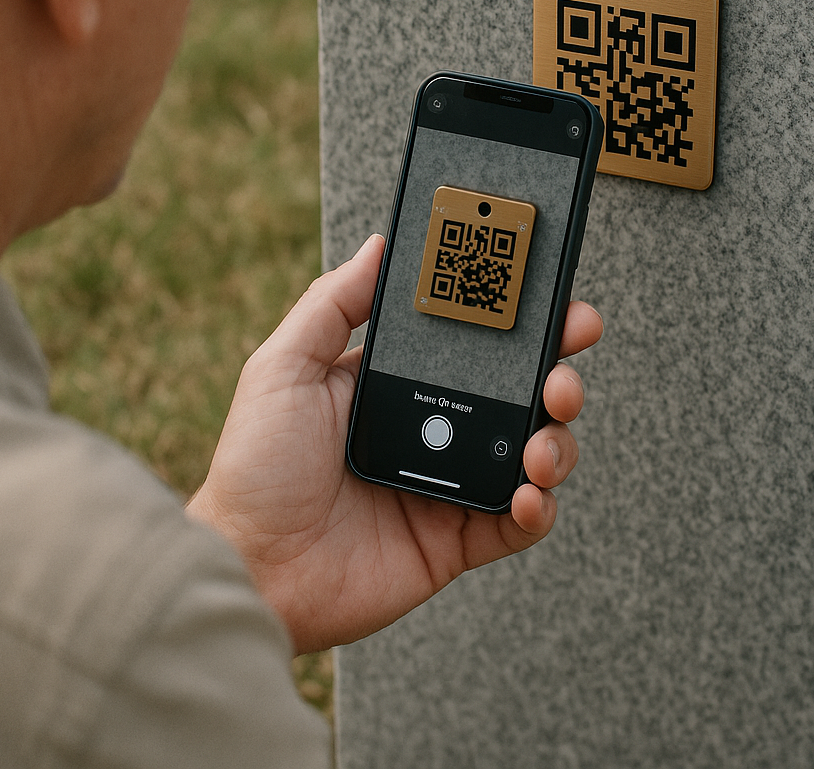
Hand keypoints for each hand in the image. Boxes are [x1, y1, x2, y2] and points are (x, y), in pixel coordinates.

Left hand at [185, 234, 602, 653]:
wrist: (250, 567)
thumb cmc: (254, 468)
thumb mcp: (283, 368)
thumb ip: (333, 304)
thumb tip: (380, 245)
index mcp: (396, 383)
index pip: (473, 343)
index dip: (517, 322)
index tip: (549, 299)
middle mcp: (433, 430)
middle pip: (519, 393)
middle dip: (557, 374)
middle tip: (563, 370)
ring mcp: (450, 486)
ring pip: (533, 453)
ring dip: (556, 441)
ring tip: (541, 443)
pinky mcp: (456, 542)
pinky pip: (519, 524)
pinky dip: (538, 508)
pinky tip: (527, 494)